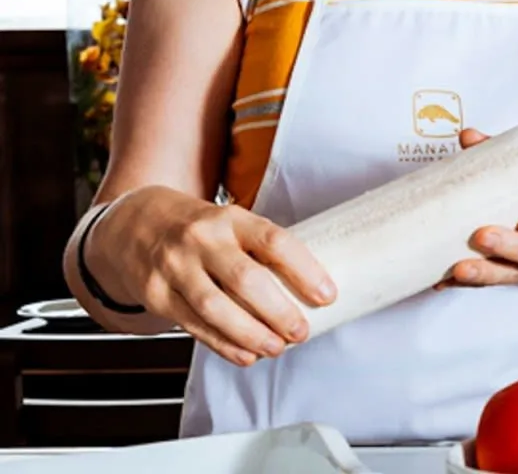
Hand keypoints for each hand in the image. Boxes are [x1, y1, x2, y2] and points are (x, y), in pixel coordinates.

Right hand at [88, 186, 334, 366]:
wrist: (134, 223)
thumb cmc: (201, 228)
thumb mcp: (231, 223)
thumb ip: (261, 250)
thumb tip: (309, 292)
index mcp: (231, 219)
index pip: (274, 241)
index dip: (304, 270)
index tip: (327, 296)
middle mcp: (201, 240)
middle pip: (245, 280)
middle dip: (278, 312)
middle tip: (301, 332)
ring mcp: (174, 267)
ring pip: (216, 308)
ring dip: (251, 334)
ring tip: (276, 348)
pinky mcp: (155, 294)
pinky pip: (193, 325)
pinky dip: (223, 344)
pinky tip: (246, 355)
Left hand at [439, 129, 517, 288]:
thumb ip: (512, 158)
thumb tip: (470, 137)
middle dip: (508, 247)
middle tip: (484, 235)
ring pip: (507, 273)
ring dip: (482, 271)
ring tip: (459, 267)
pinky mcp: (506, 274)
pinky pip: (485, 281)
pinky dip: (461, 283)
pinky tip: (441, 281)